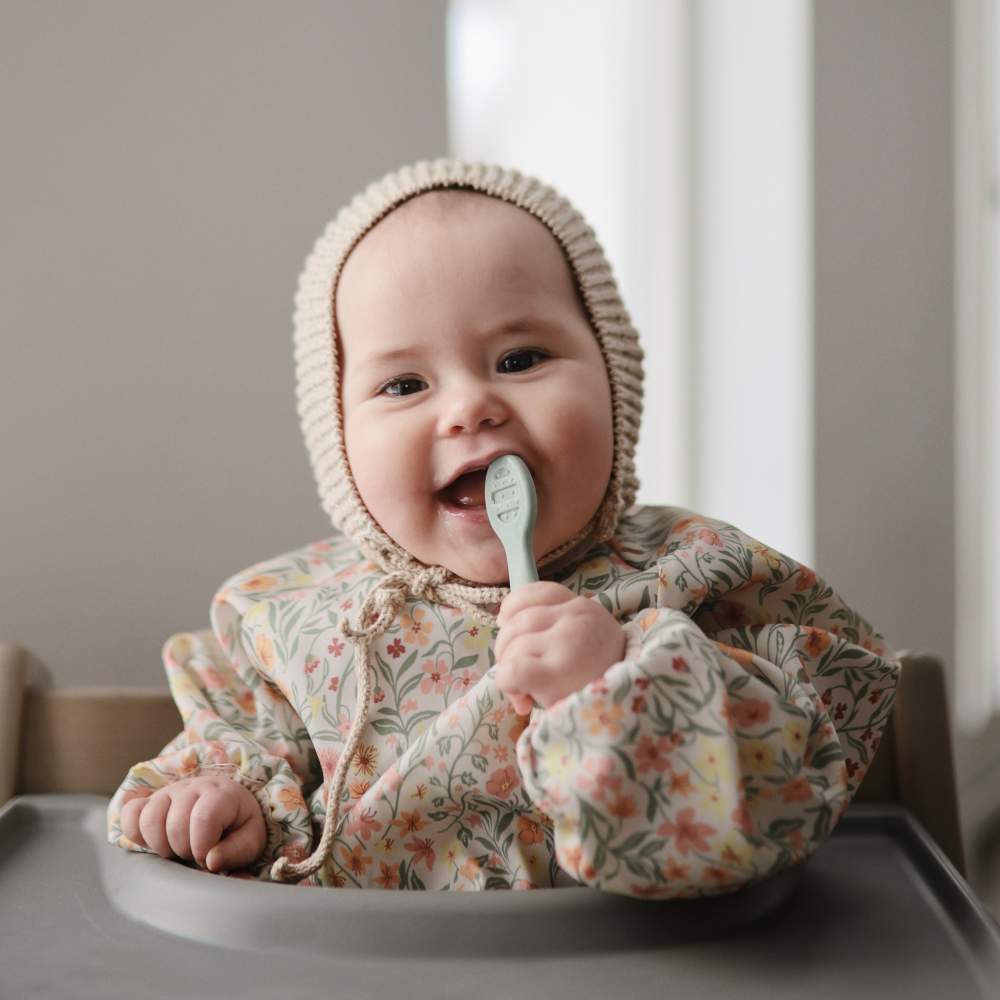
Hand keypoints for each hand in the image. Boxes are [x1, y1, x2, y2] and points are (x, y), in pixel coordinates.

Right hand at [120, 775, 266, 871]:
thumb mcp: (251, 839)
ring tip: (177, 849)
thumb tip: (211, 862)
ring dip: (160, 844)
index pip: (203, 819)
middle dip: (184, 850)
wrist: (228, 805)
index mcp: (221, 793)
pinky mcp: (150, 800)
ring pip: (149, 819)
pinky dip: (136, 833)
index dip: (202, 847)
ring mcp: (169, 792)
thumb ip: (236, 851)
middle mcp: (193, 787)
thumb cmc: (238, 825)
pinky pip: (130, 813)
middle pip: (175, 824)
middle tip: (194, 854)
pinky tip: (154, 841)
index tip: (208, 859)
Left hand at [494, 582, 625, 713]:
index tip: (505, 621)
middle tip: (514, 669)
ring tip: (524, 690)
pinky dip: (508, 684)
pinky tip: (522, 698)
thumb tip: (503, 624)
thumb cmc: (600, 677)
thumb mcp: (589, 638)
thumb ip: (555, 626)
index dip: (513, 605)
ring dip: (508, 670)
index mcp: (582, 607)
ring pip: (513, 646)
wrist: (629, 710)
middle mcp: (575, 618)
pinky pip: (512, 670)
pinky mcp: (557, 673)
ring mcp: (567, 643)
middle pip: (518, 621)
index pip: (538, 591)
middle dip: (505, 646)